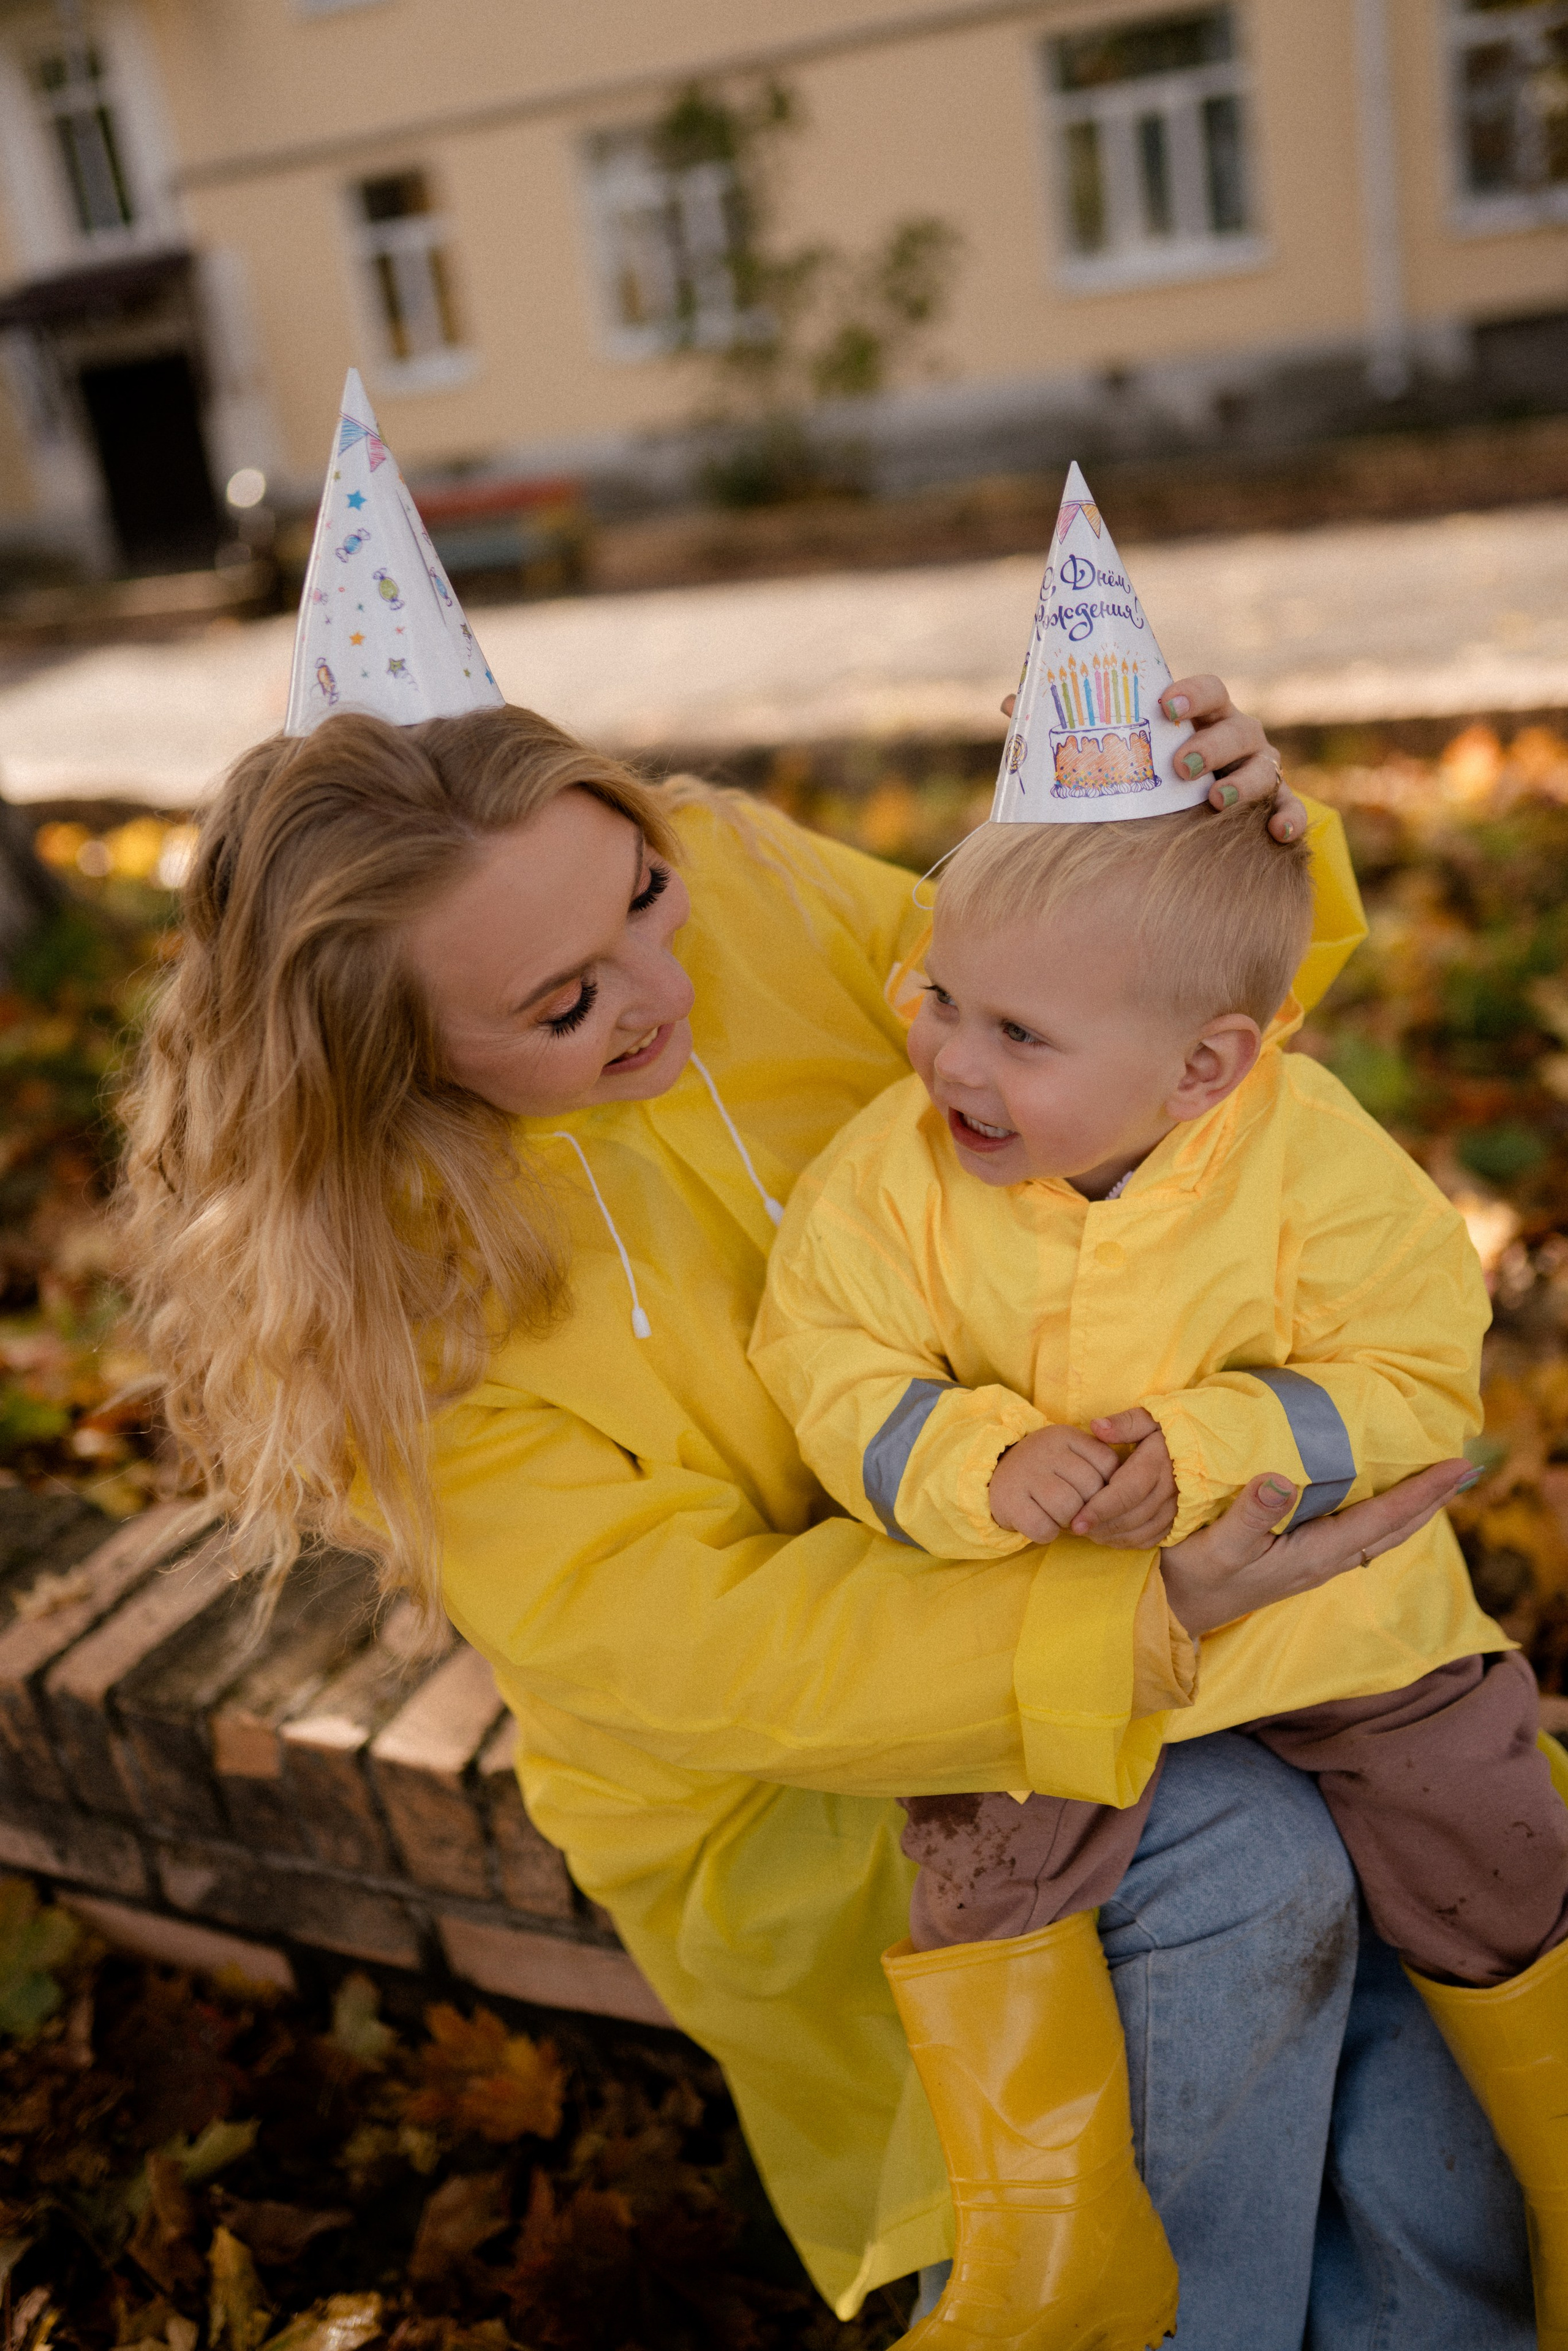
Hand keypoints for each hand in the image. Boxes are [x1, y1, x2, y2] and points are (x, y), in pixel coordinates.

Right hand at [990, 1423, 1117, 1543]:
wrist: (993, 1473)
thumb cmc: (1045, 1470)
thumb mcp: (1070, 1453)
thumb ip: (1097, 1463)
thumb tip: (1127, 1491)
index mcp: (1066, 1435)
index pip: (1108, 1463)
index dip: (1108, 1487)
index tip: (1094, 1492)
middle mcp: (1045, 1450)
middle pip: (1091, 1489)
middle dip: (1090, 1507)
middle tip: (1077, 1508)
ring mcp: (1025, 1474)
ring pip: (1069, 1508)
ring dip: (1069, 1521)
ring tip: (1060, 1516)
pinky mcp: (1009, 1501)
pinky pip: (1044, 1527)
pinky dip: (1048, 1533)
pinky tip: (1043, 1524)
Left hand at [1000, 674, 1303, 842]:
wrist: (1178, 820)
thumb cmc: (1143, 774)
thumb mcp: (1113, 752)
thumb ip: (1073, 729)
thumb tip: (1010, 706)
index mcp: (1199, 717)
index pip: (1208, 690)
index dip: (1191, 693)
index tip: (1165, 705)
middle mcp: (1235, 739)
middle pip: (1238, 728)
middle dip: (1210, 745)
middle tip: (1177, 767)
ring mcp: (1258, 773)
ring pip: (1266, 767)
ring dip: (1245, 783)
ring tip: (1215, 802)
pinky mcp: (1272, 808)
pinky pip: (1291, 809)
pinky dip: (1291, 819)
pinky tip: (1279, 834)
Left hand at [1069, 1408, 1176, 1546]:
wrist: (1207, 1445)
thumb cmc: (1171, 1429)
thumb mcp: (1150, 1417)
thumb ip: (1124, 1423)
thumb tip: (1096, 1427)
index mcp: (1157, 1464)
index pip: (1125, 1494)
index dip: (1098, 1510)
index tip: (1075, 1521)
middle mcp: (1170, 1490)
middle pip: (1130, 1518)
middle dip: (1100, 1527)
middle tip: (1074, 1528)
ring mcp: (1177, 1508)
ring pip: (1141, 1532)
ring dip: (1112, 1537)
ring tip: (1088, 1533)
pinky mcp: (1179, 1519)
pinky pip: (1153, 1539)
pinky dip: (1129, 1542)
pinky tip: (1110, 1537)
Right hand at [1157, 1459, 1474, 1637]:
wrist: (1172, 1614)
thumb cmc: (1190, 1577)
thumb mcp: (1215, 1545)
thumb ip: (1249, 1514)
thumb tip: (1281, 1478)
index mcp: (1313, 1553)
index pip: (1381, 1519)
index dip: (1421, 1493)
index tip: (1456, 1467)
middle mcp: (1323, 1561)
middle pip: (1392, 1530)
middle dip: (1429, 1501)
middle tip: (1462, 1469)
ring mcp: (1313, 1565)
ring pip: (1378, 1535)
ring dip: (1410, 1511)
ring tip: (1434, 1487)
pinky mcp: (1300, 1563)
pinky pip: (1358, 1536)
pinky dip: (1382, 1517)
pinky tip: (1380, 1507)